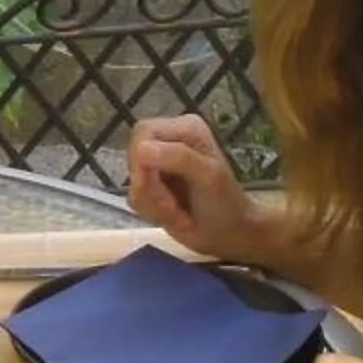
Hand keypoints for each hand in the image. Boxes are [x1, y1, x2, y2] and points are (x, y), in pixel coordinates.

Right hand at [126, 115, 264, 260]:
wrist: (230, 235)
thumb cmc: (225, 203)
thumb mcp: (208, 176)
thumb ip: (178, 157)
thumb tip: (140, 149)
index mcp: (184, 128)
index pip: (142, 133)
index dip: (144, 162)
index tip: (161, 187)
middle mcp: (168, 141)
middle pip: (133, 157)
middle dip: (150, 189)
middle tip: (173, 206)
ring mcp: (159, 166)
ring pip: (132, 182)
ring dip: (154, 205)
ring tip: (179, 213)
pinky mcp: (152, 187)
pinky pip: (134, 197)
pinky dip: (153, 212)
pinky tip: (174, 216)